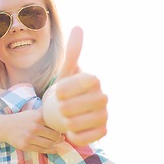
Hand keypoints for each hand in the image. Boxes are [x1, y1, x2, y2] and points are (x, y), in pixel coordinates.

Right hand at [2, 110, 63, 152]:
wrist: (4, 127)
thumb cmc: (21, 119)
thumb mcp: (32, 113)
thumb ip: (44, 113)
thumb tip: (59, 113)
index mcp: (38, 117)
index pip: (55, 124)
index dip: (60, 127)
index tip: (63, 129)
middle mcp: (34, 127)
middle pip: (54, 136)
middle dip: (60, 137)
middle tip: (62, 137)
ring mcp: (30, 137)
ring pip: (49, 144)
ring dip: (55, 144)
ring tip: (58, 142)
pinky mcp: (26, 146)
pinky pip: (41, 150)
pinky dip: (51, 150)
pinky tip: (55, 149)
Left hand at [43, 27, 107, 145]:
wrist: (67, 112)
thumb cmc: (65, 91)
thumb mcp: (65, 73)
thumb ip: (72, 53)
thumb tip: (79, 27)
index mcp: (94, 81)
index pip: (86, 82)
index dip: (70, 86)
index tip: (58, 90)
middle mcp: (104, 97)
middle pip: (87, 103)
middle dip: (71, 105)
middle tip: (59, 107)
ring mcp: (104, 115)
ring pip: (88, 120)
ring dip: (73, 121)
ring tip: (62, 120)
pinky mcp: (102, 131)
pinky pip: (91, 136)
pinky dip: (79, 136)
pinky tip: (69, 133)